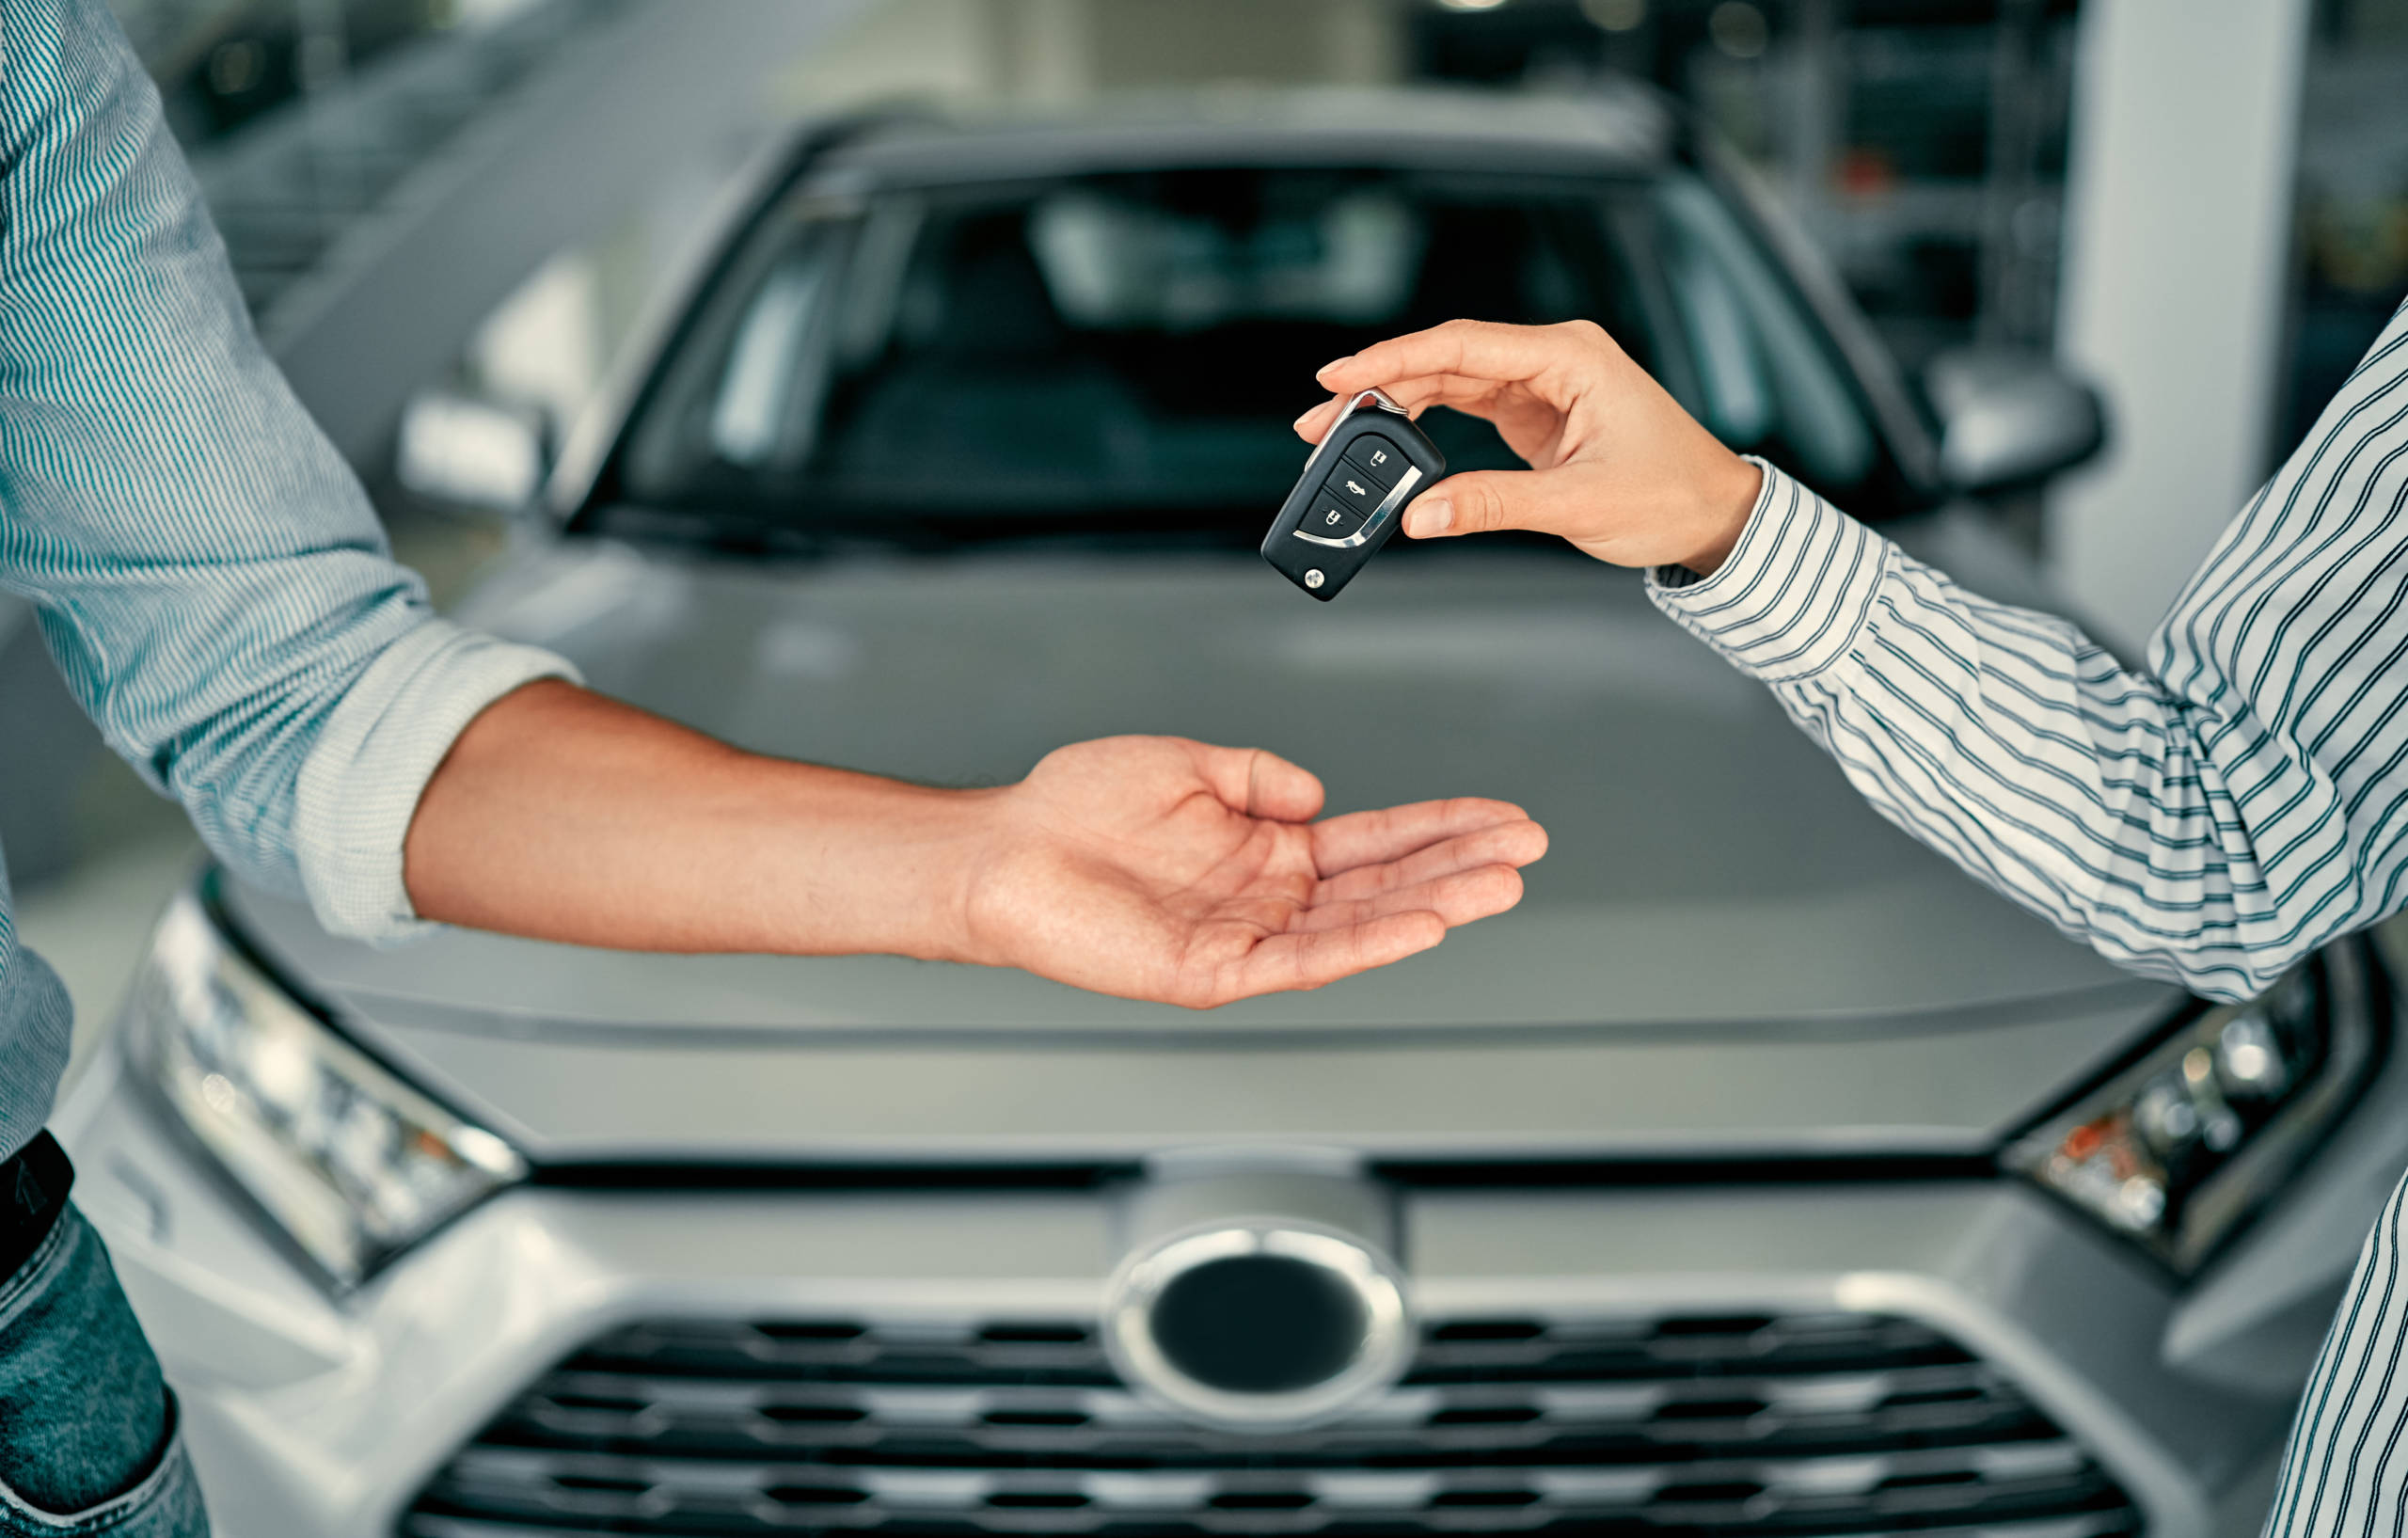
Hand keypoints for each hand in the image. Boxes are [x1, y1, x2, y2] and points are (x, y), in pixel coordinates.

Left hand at [960, 736, 1545, 1008]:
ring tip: (1499, 885)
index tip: (1504, 818)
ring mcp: (1244, 938)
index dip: (1440, 828)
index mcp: (1265, 850)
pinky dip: (1363, 943)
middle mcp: (1265, 898)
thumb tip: (1316, 791)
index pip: (1374, 841)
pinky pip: (1302, 961)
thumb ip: (1258, 774)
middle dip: (1459, 866)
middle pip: (1384, 885)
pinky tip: (1417, 924)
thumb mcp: (1185, 761)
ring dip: (1432, 906)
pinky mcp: (1213, 972)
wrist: (1000, 851)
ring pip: (1357, 925)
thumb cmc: (1072, 811)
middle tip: (1529, 851)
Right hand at [1295, 319, 1763, 574]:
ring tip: (1340, 431)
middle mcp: (1554, 357)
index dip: (1393, 360)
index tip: (1340, 376)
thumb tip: (1420, 515)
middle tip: (1320, 419)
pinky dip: (1424, 420)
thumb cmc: (1672, 495)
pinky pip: (1465, 404)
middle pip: (1446, 358)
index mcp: (1571, 355)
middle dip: (1379, 386)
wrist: (1715, 515)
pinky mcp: (1535, 412)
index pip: (1463, 345)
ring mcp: (1543, 382)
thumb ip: (1493, 505)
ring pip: (1449, 379)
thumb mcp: (1578, 504)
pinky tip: (1388, 437)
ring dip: (1395, 403)